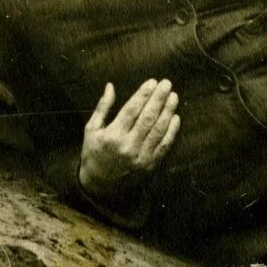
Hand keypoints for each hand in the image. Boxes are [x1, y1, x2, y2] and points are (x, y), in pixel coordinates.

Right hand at [78, 79, 179, 197]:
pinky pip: (164, 146)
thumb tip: (110, 85)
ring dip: (168, 111)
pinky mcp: (150, 165)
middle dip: (159, 98)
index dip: (143, 94)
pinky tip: (175, 117)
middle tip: (167, 83)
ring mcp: (140, 157)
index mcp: (112, 135)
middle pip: (147, 118)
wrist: (99, 185)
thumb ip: (102, 107)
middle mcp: (127, 146)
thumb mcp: (91, 129)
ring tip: (173, 96)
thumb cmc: (94, 152)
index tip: (152, 82)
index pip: (131, 110)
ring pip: (158, 130)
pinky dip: (171, 131)